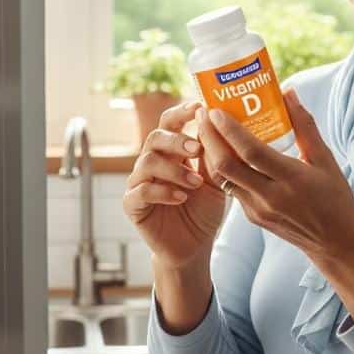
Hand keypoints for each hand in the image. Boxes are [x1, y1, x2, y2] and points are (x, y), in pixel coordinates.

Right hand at [123, 100, 231, 270]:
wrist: (194, 246)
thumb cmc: (204, 208)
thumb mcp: (216, 181)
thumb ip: (215, 157)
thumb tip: (220, 127)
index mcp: (172, 151)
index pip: (170, 122)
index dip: (181, 112)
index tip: (199, 107)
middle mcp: (153, 162)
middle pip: (155, 137)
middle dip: (176, 140)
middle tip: (197, 148)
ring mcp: (140, 182)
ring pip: (146, 162)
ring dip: (173, 169)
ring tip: (195, 183)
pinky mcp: (133, 204)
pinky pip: (140, 191)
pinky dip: (162, 192)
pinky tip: (180, 197)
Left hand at [195, 87, 353, 265]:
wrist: (334, 242)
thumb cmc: (334, 196)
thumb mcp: (324, 159)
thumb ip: (305, 125)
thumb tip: (288, 92)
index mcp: (291, 179)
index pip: (251, 152)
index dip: (229, 130)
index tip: (215, 110)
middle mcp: (270, 196)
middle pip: (227, 166)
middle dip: (208, 137)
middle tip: (201, 114)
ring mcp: (258, 210)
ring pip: (223, 179)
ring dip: (209, 152)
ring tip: (205, 129)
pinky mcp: (252, 217)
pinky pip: (230, 189)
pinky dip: (220, 168)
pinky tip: (218, 151)